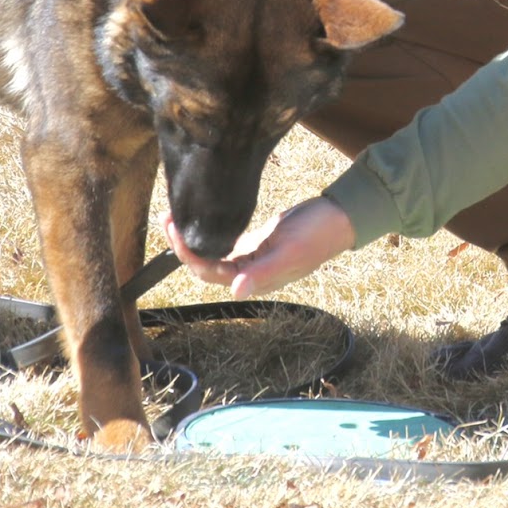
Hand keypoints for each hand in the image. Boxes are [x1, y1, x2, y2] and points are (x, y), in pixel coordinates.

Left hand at [162, 197, 356, 299]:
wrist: (339, 218)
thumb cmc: (317, 234)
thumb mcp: (289, 251)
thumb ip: (262, 272)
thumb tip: (235, 292)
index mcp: (255, 278)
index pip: (210, 271)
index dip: (188, 254)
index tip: (175, 228)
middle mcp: (250, 272)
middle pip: (206, 264)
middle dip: (183, 244)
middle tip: (169, 217)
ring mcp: (253, 258)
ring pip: (213, 253)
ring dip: (194, 238)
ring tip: (176, 216)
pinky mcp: (257, 244)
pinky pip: (226, 243)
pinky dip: (210, 233)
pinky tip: (201, 219)